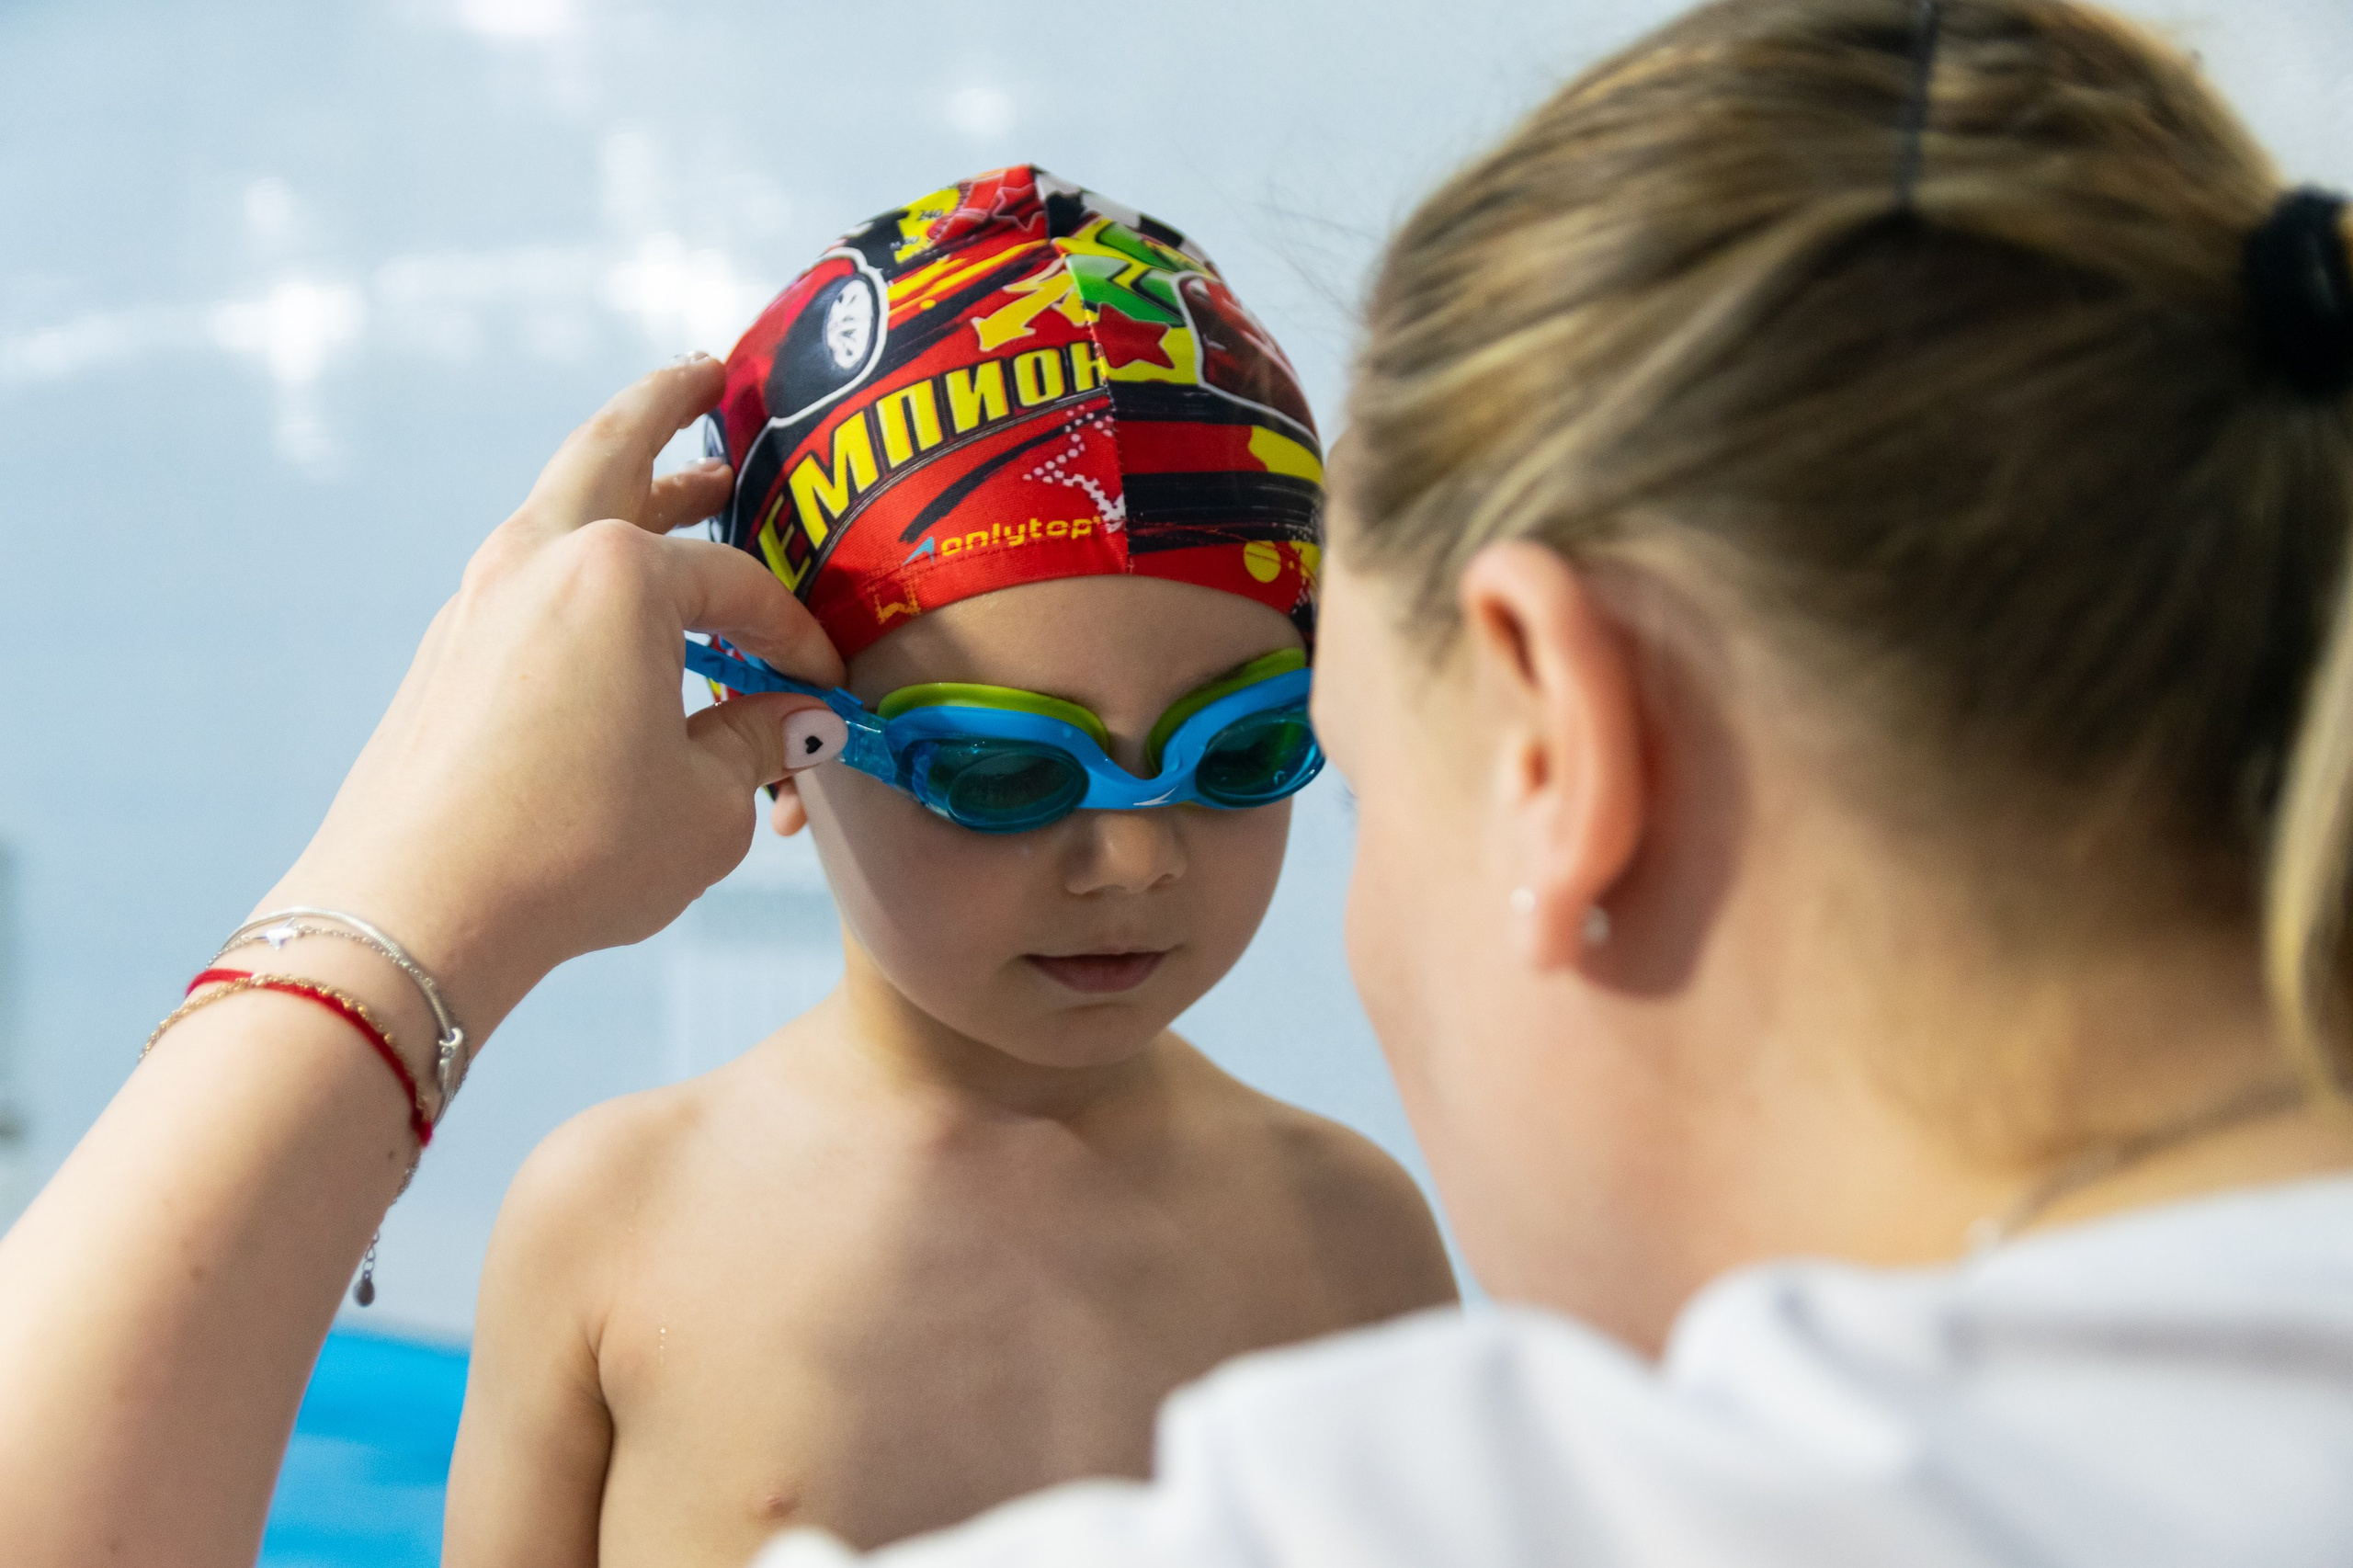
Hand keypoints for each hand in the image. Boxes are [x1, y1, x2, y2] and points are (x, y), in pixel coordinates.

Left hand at [257, 354, 843, 1034]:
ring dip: (624, 487)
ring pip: (563, 508)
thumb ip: (757, 744)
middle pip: (614, 448)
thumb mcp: (707, 807)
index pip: (739, 584)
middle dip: (667, 407)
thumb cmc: (576, 853)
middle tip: (706, 375)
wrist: (416, 910)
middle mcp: (540, 558)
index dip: (797, 633)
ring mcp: (480, 597)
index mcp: (620, 575)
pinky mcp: (447, 650)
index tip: (827, 680)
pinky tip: (615, 607)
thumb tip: (795, 720)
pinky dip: (583, 563)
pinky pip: (532, 575)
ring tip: (679, 484)